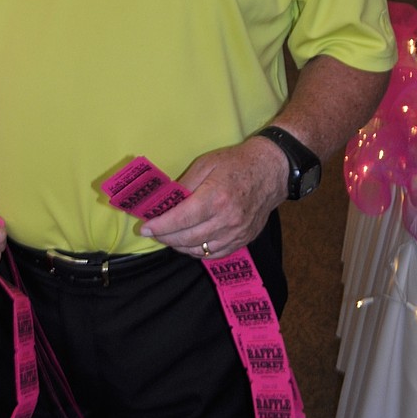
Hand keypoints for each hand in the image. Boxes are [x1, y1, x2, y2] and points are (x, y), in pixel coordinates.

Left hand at [138, 137, 287, 259]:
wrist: (271, 171)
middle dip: (165, 238)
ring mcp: (237, 233)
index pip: (181, 219)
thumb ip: (185, 184)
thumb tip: (165, 201)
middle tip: (153, 232)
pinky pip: (215, 254)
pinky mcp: (243, 240)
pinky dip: (198, 252)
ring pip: (200, 250)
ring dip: (180, 246)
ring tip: (168, 237)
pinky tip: (189, 243)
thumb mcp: (205, 164)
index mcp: (215, 198)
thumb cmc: (236, 163)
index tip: (145, 228)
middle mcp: (227, 219)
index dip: (160, 226)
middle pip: (188, 238)